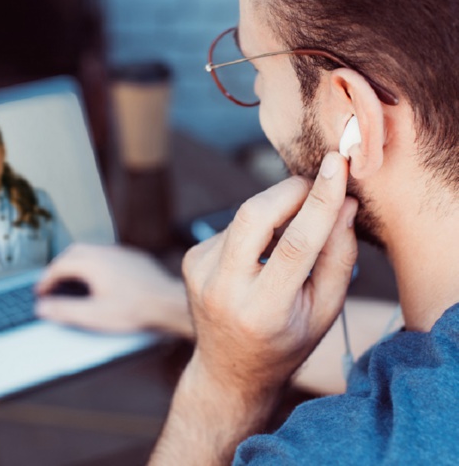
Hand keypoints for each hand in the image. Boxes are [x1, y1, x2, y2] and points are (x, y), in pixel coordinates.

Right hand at [35, 244, 190, 335]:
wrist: (168, 303)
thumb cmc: (135, 309)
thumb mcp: (93, 316)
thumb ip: (65, 310)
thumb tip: (42, 308)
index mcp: (92, 263)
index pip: (59, 266)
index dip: (46, 279)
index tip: (40, 291)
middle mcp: (105, 252)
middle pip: (73, 253)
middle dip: (59, 266)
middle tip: (52, 282)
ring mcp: (121, 253)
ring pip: (91, 251)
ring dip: (77, 263)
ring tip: (72, 280)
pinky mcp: (134, 258)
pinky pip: (107, 255)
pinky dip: (95, 263)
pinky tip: (100, 278)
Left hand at [149, 152, 357, 464]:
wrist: (229, 369)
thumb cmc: (286, 341)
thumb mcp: (325, 311)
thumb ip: (339, 258)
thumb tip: (345, 204)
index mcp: (263, 311)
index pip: (295, 244)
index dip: (319, 201)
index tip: (338, 166)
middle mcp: (222, 290)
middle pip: (254, 215)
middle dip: (291, 189)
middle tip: (320, 183)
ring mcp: (199, 273)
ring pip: (244, 216)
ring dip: (276, 210)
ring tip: (293, 231)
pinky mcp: (191, 259)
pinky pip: (232, 226)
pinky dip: (256, 227)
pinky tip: (263, 250)